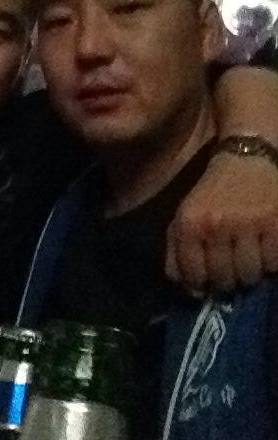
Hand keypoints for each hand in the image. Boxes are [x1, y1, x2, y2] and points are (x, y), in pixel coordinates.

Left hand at [166, 152, 277, 291]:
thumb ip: (177, 248)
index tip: (207, 280)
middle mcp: (218, 224)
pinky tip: (265, 248)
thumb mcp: (186, 214)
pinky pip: (274, 264)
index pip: (193, 275)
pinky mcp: (276, 223)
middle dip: (227, 280)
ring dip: (250, 272)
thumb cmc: (213, 191)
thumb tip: (186, 286)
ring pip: (250, 275)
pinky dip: (271, 262)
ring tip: (249, 258)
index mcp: (190, 223)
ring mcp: (249, 224)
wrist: (247, 159)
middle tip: (231, 269)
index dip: (200, 285)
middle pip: (224, 280)